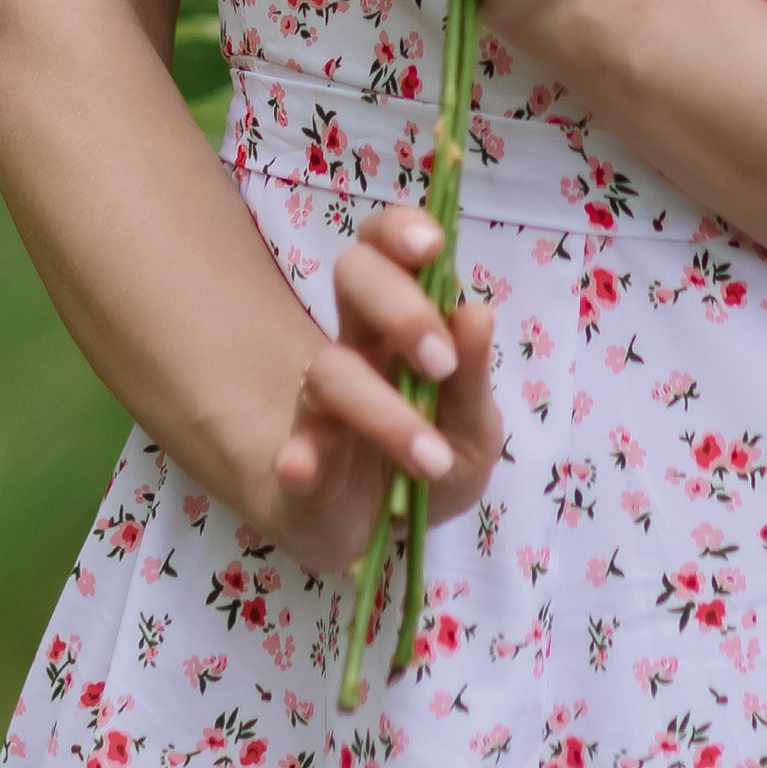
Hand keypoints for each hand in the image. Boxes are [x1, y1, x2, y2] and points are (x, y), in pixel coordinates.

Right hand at [266, 207, 501, 576]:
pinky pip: (290, 454)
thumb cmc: (435, 461)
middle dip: (399, 307)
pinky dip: (297, 458)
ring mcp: (318, 406)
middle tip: (439, 363)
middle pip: (352, 277)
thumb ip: (474, 381)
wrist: (384, 536)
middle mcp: (356, 348)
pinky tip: (301, 467)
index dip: (401, 231)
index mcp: (403, 327)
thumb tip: (476, 313)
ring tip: (431, 459)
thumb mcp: (474, 430)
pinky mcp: (298, 471)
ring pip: (329, 369)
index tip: (431, 247)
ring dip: (382, 410)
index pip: (389, 248)